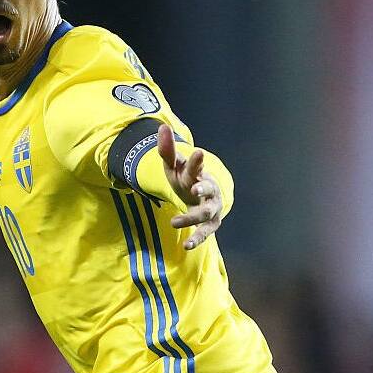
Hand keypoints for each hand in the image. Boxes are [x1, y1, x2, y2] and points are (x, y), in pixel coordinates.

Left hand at [157, 124, 221, 249]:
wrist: (198, 195)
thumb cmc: (184, 177)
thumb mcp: (173, 165)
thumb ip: (166, 149)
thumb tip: (161, 127)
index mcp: (197, 173)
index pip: (197, 165)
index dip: (196, 160)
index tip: (198, 153)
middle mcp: (208, 190)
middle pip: (208, 189)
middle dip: (203, 189)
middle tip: (194, 189)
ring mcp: (211, 207)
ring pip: (206, 214)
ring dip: (192, 218)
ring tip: (175, 222)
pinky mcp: (210, 223)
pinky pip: (205, 232)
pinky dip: (197, 238)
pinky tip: (187, 245)